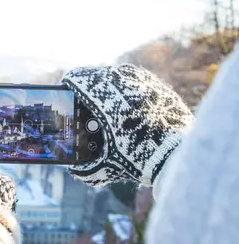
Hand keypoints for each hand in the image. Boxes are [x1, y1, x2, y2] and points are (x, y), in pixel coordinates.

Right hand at [62, 64, 193, 186]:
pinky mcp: (159, 85)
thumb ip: (86, 169)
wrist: (178, 156)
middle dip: (89, 85)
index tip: (66, 88)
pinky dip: (131, 89)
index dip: (69, 84)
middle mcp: (122, 83)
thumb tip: (75, 167)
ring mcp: (143, 81)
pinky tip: (132, 104)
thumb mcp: (107, 167)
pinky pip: (139, 80)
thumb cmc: (138, 159)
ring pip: (118, 74)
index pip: (76, 78)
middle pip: (97, 74)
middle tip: (87, 97)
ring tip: (110, 100)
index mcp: (103, 97)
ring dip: (111, 84)